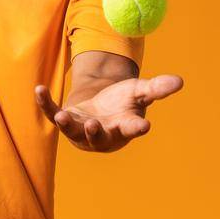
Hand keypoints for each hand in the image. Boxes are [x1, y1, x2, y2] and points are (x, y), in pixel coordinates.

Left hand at [34, 72, 183, 152]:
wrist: (101, 107)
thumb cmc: (123, 102)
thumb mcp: (140, 91)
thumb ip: (157, 88)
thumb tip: (180, 81)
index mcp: (124, 126)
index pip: (132, 129)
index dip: (137, 129)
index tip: (145, 127)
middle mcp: (103, 133)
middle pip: (100, 137)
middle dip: (96, 133)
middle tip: (93, 126)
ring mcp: (82, 130)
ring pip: (74, 132)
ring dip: (68, 125)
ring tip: (64, 116)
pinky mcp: (67, 121)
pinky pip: (53, 114)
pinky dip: (46, 104)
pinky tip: (39, 90)